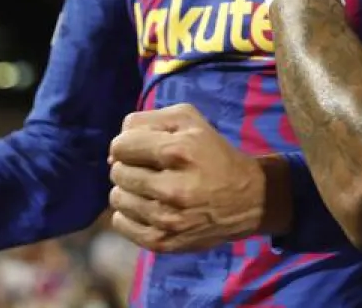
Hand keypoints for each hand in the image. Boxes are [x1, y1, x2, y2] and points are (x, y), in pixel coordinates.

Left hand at [107, 104, 268, 252]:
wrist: (247, 199)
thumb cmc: (212, 153)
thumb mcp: (188, 119)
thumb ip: (146, 121)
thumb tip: (114, 151)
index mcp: (179, 152)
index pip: (120, 146)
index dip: (126, 145)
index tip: (140, 149)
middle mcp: (173, 188)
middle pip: (118, 172)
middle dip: (129, 166)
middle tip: (150, 169)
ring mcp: (167, 220)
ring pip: (117, 198)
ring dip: (129, 190)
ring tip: (150, 188)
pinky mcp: (163, 242)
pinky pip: (121, 224)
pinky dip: (129, 213)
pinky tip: (148, 206)